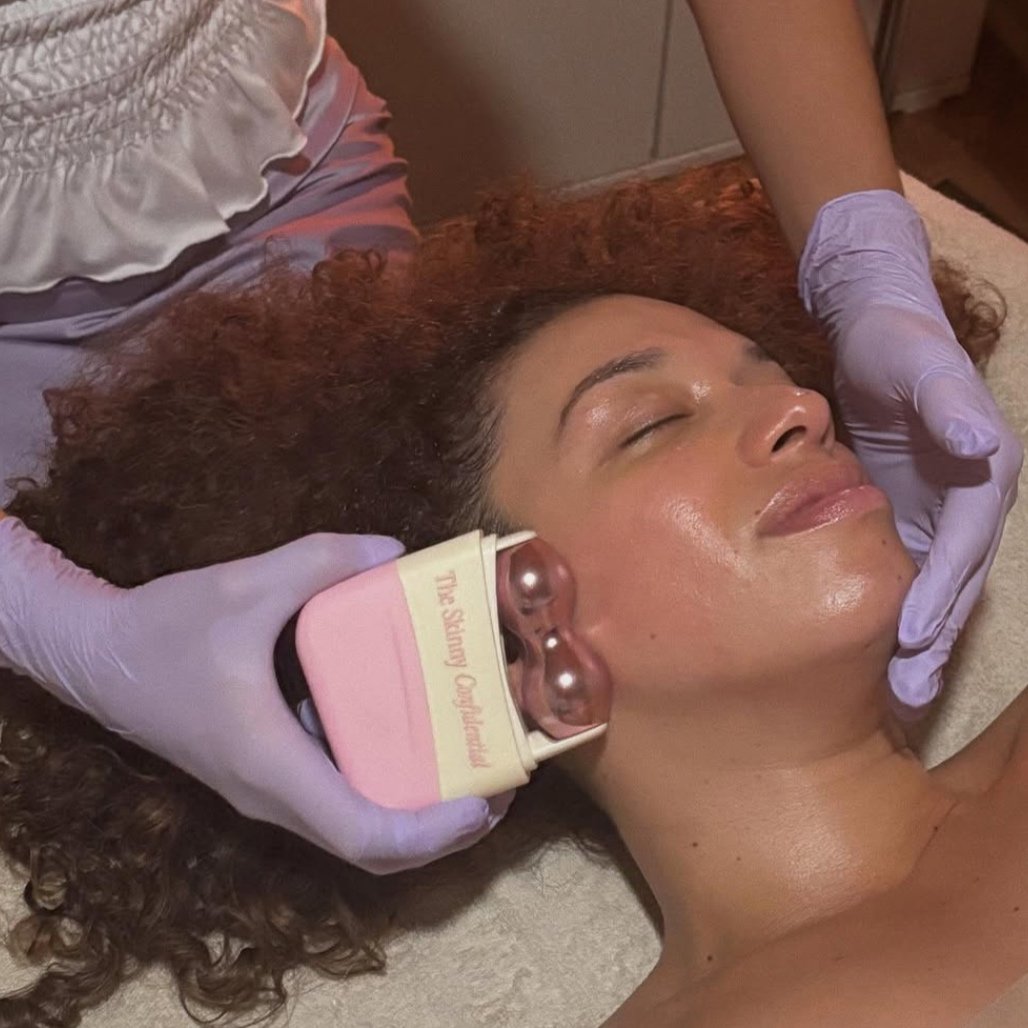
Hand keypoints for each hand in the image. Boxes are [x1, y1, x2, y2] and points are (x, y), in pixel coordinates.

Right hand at [0, 518, 510, 871]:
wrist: (99, 657)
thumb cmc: (163, 631)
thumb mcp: (242, 584)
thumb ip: (320, 559)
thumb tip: (395, 552)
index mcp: (274, 765)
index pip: (363, 834)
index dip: (433, 833)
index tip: (487, 803)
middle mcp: (277, 794)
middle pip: (372, 847)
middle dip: (443, 830)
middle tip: (499, 784)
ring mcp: (271, 789)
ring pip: (357, 829)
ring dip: (419, 814)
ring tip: (472, 767)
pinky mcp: (269, 771)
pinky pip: (339, 796)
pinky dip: (386, 786)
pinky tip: (412, 734)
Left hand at [799, 190, 1022, 706]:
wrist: (874, 334)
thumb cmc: (899, 345)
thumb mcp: (923, 367)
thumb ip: (951, 406)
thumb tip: (986, 445)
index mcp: (986, 474)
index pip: (965, 546)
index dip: (942, 593)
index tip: (911, 637)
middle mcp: (970, 502)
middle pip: (955, 582)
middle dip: (934, 639)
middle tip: (909, 692)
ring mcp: (938, 514)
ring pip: (931, 589)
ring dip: (917, 641)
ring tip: (898, 693)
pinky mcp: (904, 516)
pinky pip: (904, 573)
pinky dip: (894, 613)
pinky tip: (873, 651)